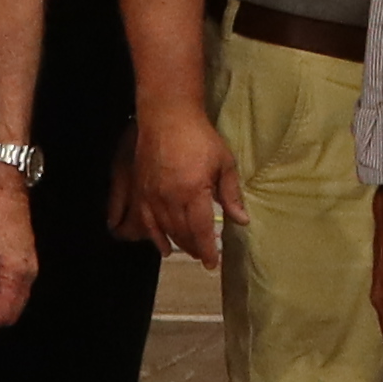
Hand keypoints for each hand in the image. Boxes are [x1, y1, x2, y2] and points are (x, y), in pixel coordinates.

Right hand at [120, 102, 240, 266]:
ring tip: (192, 252)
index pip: (201, 231)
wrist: (166, 117)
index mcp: (193, 192)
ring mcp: (152, 196)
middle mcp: (170, 199)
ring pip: (166, 230)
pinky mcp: (140, 192)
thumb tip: (242, 220)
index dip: (208, 250)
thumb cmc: (200, 137)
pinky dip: (155, 238)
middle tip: (205, 257)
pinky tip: (163, 248)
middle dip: (196, 248)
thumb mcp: (224, 163)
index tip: (213, 263)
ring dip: (180, 244)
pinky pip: (146, 222)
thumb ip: (231, 194)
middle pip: (183, 233)